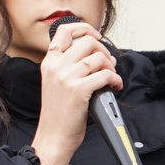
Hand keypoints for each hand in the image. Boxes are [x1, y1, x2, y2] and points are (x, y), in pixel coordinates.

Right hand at [31, 19, 123, 164]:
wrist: (53, 135)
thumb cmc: (58, 112)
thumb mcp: (55, 82)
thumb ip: (68, 65)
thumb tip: (97, 52)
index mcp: (49, 62)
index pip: (65, 30)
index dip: (85, 28)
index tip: (96, 37)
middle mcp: (56, 66)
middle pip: (88, 41)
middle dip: (104, 51)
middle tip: (107, 64)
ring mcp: (66, 77)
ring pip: (99, 57)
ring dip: (111, 66)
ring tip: (111, 77)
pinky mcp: (78, 89)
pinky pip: (106, 74)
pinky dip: (115, 80)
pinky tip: (114, 87)